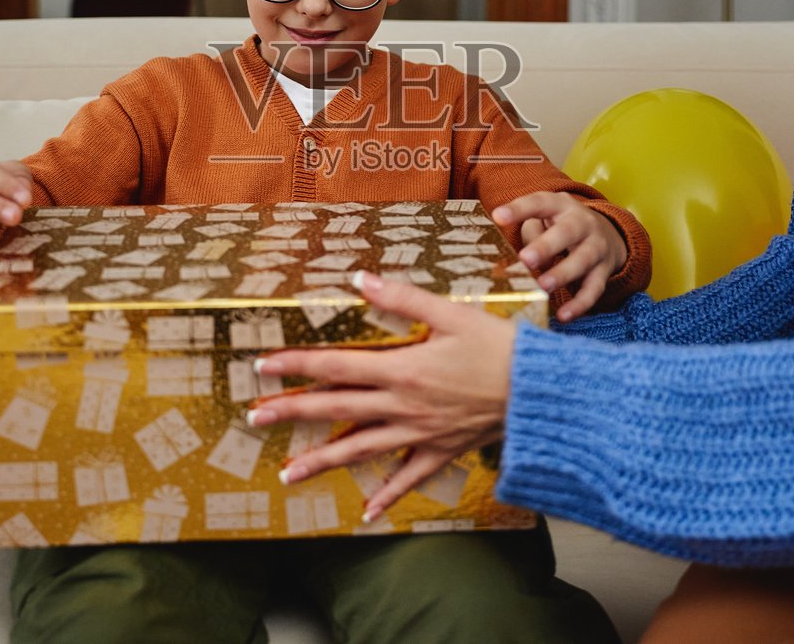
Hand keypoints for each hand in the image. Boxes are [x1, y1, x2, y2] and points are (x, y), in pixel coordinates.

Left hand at [249, 272, 517, 521]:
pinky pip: (408, 479)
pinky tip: (366, 514)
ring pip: (361, 452)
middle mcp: (402, 406)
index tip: (263, 366)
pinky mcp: (441, 452)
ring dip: (321, 464)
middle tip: (254, 418)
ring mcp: (419, 434)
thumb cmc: (498, 347)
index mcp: (401, 369)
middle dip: (291, 413)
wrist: (539, 393)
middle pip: (336, 411)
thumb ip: (401, 298)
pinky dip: (387, 497)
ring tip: (287, 476)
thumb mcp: (450, 313)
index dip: (297, 364)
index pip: (335, 366)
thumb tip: (359, 279)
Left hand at [492, 192, 627, 320]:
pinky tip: (563, 316)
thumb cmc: (562, 227)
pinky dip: (580, 304)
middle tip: (526, 259)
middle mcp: (583, 223)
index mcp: (561, 206)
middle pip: (567, 232)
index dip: (519, 209)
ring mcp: (597, 247)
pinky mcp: (604, 271)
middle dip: (546, 246)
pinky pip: (594, 288)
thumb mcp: (545, 221)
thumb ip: (530, 235)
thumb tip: (513, 261)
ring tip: (543, 286)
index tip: (498, 217)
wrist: (609, 234)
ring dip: (562, 274)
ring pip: (582, 259)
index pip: (540, 203)